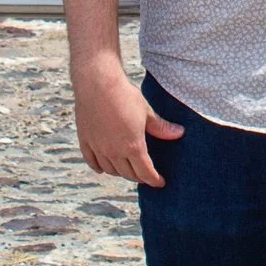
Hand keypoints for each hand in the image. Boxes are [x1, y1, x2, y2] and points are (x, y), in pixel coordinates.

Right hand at [71, 63, 183, 186]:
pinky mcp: (85, 141)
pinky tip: (103, 168)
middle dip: (139, 177)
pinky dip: (100, 168)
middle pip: (128, 174)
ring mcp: (98, 148)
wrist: (97, 83)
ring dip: (121, 172)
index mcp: (132, 146)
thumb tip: (180, 133)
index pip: (145, 172)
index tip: (160, 182)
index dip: (154, 180)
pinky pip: (92, 162)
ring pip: (111, 170)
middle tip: (145, 175)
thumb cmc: (124, 95)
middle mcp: (114, 152)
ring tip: (128, 169)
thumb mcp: (146, 111)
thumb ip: (161, 127)